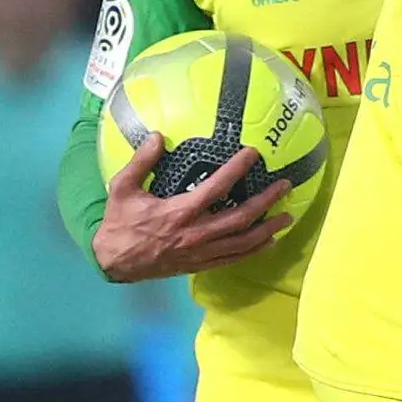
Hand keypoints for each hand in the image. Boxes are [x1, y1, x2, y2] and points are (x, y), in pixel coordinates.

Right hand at [91, 133, 287, 281]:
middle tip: (285, 186)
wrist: (114, 261)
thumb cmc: (120, 223)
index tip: (253, 153)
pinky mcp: (200, 265)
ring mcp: (201, 252)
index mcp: (179, 211)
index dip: (237, 169)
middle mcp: (196, 233)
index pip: (216, 187)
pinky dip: (254, 250)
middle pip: (241, 217)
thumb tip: (158, 136)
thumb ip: (141, 162)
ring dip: (268, 229)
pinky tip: (268, 242)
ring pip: (243, 241)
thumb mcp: (122, 188)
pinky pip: (233, 258)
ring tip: (287, 217)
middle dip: (266, 201)